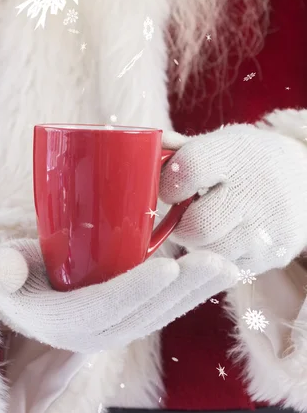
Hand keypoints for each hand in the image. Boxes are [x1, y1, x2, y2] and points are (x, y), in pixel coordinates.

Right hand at [0, 238, 238, 352]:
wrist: (29, 299)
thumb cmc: (18, 278)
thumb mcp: (2, 273)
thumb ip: (3, 269)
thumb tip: (5, 270)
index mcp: (65, 322)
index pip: (105, 308)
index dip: (137, 289)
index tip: (168, 265)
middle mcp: (95, 335)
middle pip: (145, 314)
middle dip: (183, 290)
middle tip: (216, 262)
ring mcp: (116, 331)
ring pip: (162, 315)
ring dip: (197, 293)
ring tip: (230, 268)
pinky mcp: (130, 321)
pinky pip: (165, 312)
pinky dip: (192, 294)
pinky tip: (219, 275)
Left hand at [160, 124, 306, 273]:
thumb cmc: (250, 163)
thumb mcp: (223, 144)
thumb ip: (180, 150)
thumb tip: (141, 149)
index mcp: (236, 153)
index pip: (189, 169)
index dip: (170, 184)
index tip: (172, 189)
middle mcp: (255, 191)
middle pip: (195, 226)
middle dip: (181, 225)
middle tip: (186, 217)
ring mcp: (266, 229)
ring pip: (207, 253)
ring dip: (198, 245)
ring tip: (209, 228)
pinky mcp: (271, 257)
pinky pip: (225, 269)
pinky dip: (217, 257)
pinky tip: (228, 239)